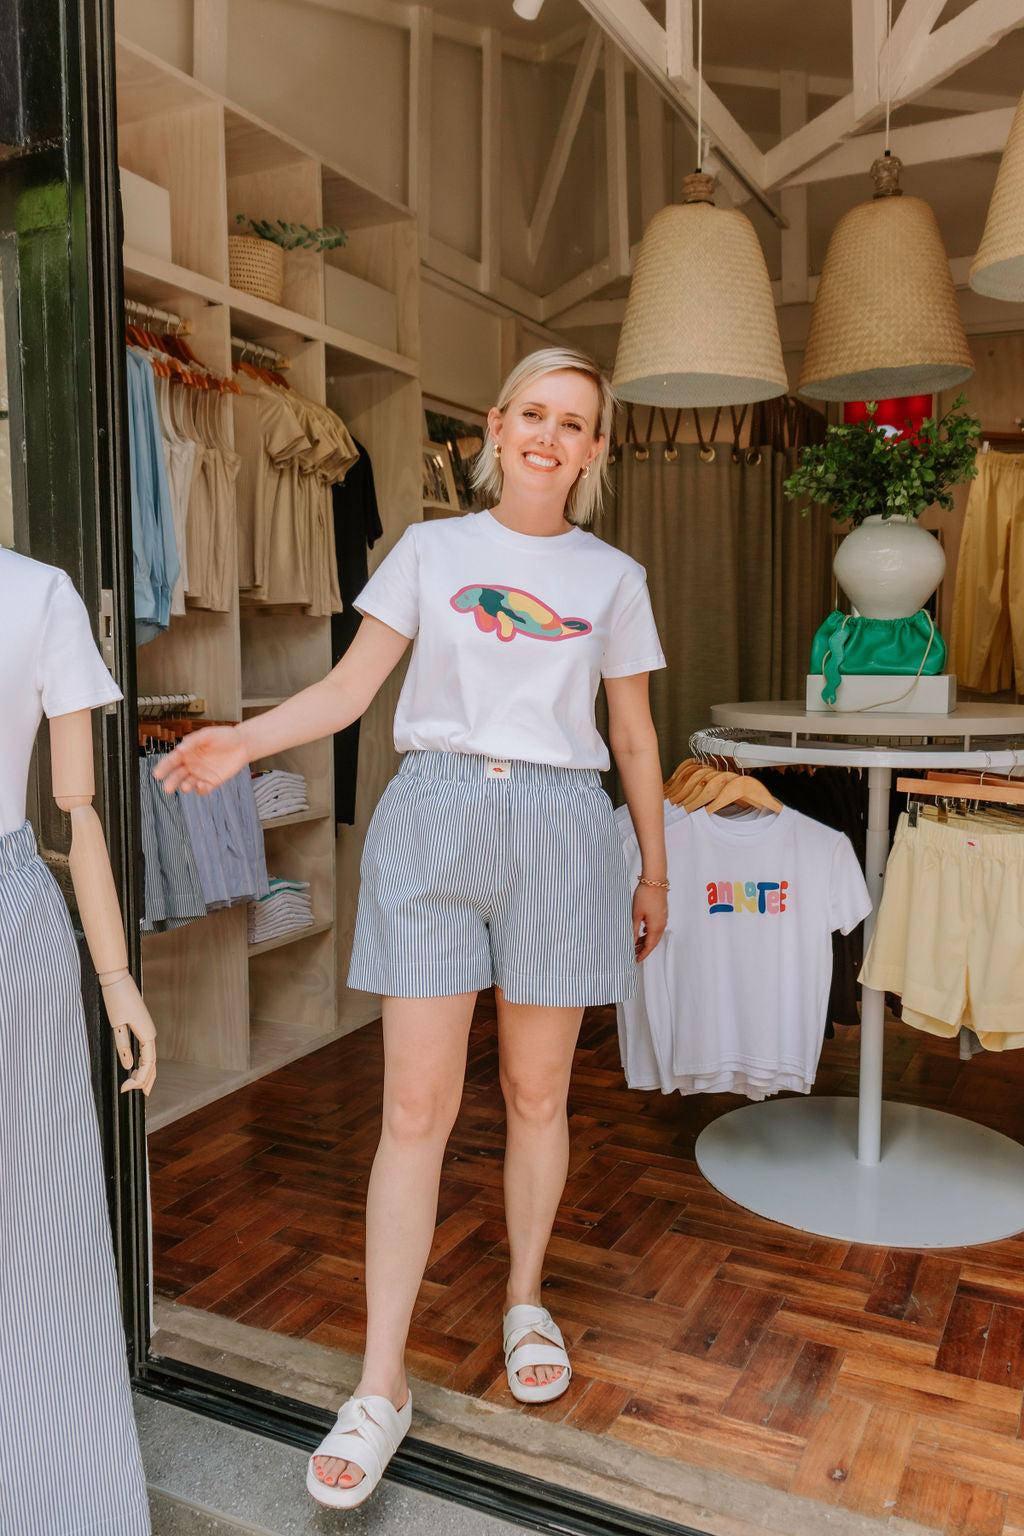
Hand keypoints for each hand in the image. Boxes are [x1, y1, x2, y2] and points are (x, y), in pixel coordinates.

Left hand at [100, 974, 156, 1095]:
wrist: (117, 979)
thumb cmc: (116, 1000)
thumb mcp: (117, 1025)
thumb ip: (123, 1046)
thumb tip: (128, 1066)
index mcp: (147, 1035)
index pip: (147, 1065)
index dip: (138, 1080)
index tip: (124, 1089)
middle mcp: (150, 1034)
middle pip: (153, 1064)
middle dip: (147, 1080)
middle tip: (142, 1096)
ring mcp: (147, 1030)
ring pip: (151, 1057)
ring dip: (147, 1073)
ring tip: (143, 1087)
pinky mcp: (142, 1027)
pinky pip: (146, 1049)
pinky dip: (144, 1062)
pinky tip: (138, 1067)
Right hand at [152, 725, 248, 794]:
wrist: (242, 744)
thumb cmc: (223, 736)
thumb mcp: (208, 734)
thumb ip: (194, 741)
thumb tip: (179, 748)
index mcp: (186, 753)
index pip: (171, 761)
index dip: (163, 767)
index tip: (157, 774)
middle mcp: (190, 765)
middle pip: (177, 775)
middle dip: (171, 782)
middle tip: (167, 788)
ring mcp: (200, 774)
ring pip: (188, 783)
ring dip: (185, 786)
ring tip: (185, 786)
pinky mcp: (212, 782)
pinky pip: (203, 789)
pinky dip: (200, 789)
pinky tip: (201, 785)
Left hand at [633, 884, 666, 961]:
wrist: (654, 881)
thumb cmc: (646, 895)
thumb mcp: (636, 915)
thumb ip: (634, 930)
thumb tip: (632, 941)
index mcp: (656, 927)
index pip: (649, 946)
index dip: (643, 954)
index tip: (636, 959)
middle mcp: (661, 924)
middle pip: (653, 942)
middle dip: (643, 949)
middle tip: (634, 953)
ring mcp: (663, 918)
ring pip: (654, 934)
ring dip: (646, 940)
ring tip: (635, 943)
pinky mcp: (662, 913)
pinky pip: (656, 927)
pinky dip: (649, 932)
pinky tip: (642, 930)